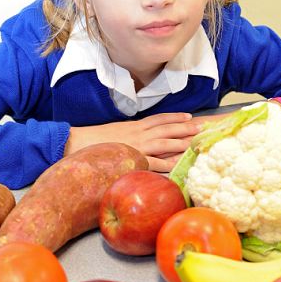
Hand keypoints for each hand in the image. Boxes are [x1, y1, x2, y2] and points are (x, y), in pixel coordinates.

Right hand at [65, 113, 205, 172]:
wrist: (77, 143)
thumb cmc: (95, 140)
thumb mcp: (116, 133)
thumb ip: (130, 134)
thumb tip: (138, 140)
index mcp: (134, 126)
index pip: (159, 119)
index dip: (175, 118)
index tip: (189, 117)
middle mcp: (139, 133)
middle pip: (167, 129)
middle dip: (186, 128)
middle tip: (203, 128)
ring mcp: (136, 146)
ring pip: (164, 143)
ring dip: (181, 142)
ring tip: (196, 142)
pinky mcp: (132, 158)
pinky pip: (153, 162)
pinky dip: (166, 163)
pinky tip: (178, 165)